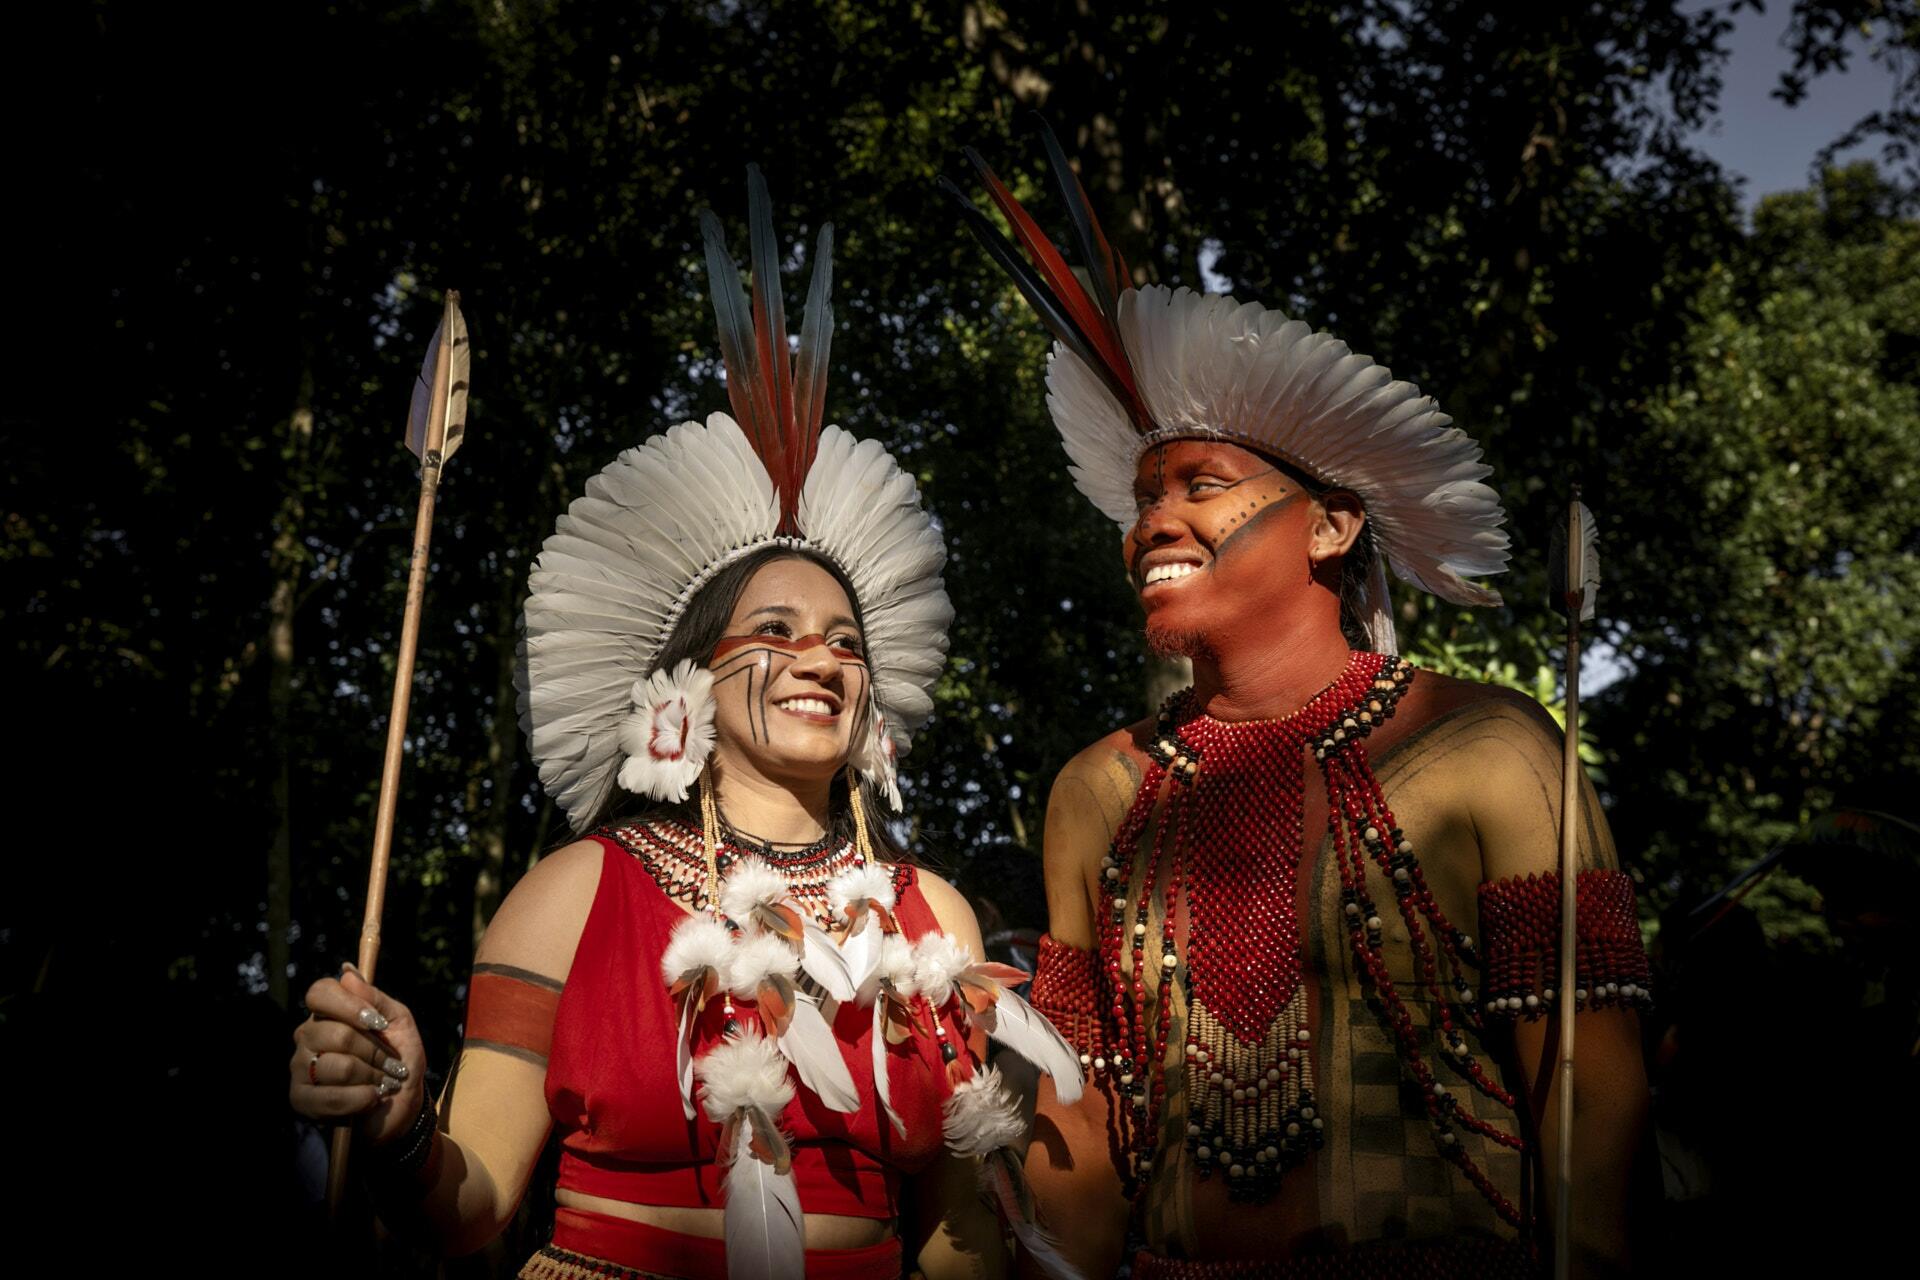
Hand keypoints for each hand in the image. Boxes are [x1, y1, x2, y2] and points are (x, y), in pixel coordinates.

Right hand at [288, 963, 427, 1146]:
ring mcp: (300, 1068)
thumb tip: (347, 973)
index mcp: (329, 1013)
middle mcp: (307, 1036)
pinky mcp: (300, 1099)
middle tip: (393, 1065)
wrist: (402, 1103)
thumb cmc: (400, 1058)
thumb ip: (377, 999)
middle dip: (375, 1052)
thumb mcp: (400, 1022)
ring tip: (383, 1083)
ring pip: (338, 1067)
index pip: (320, 993)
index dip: (350, 1005)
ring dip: (372, 1077)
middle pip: (336, 1034)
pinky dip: (360, 1099)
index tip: (379, 1023)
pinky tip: (371, 1099)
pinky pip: (330, 1097)